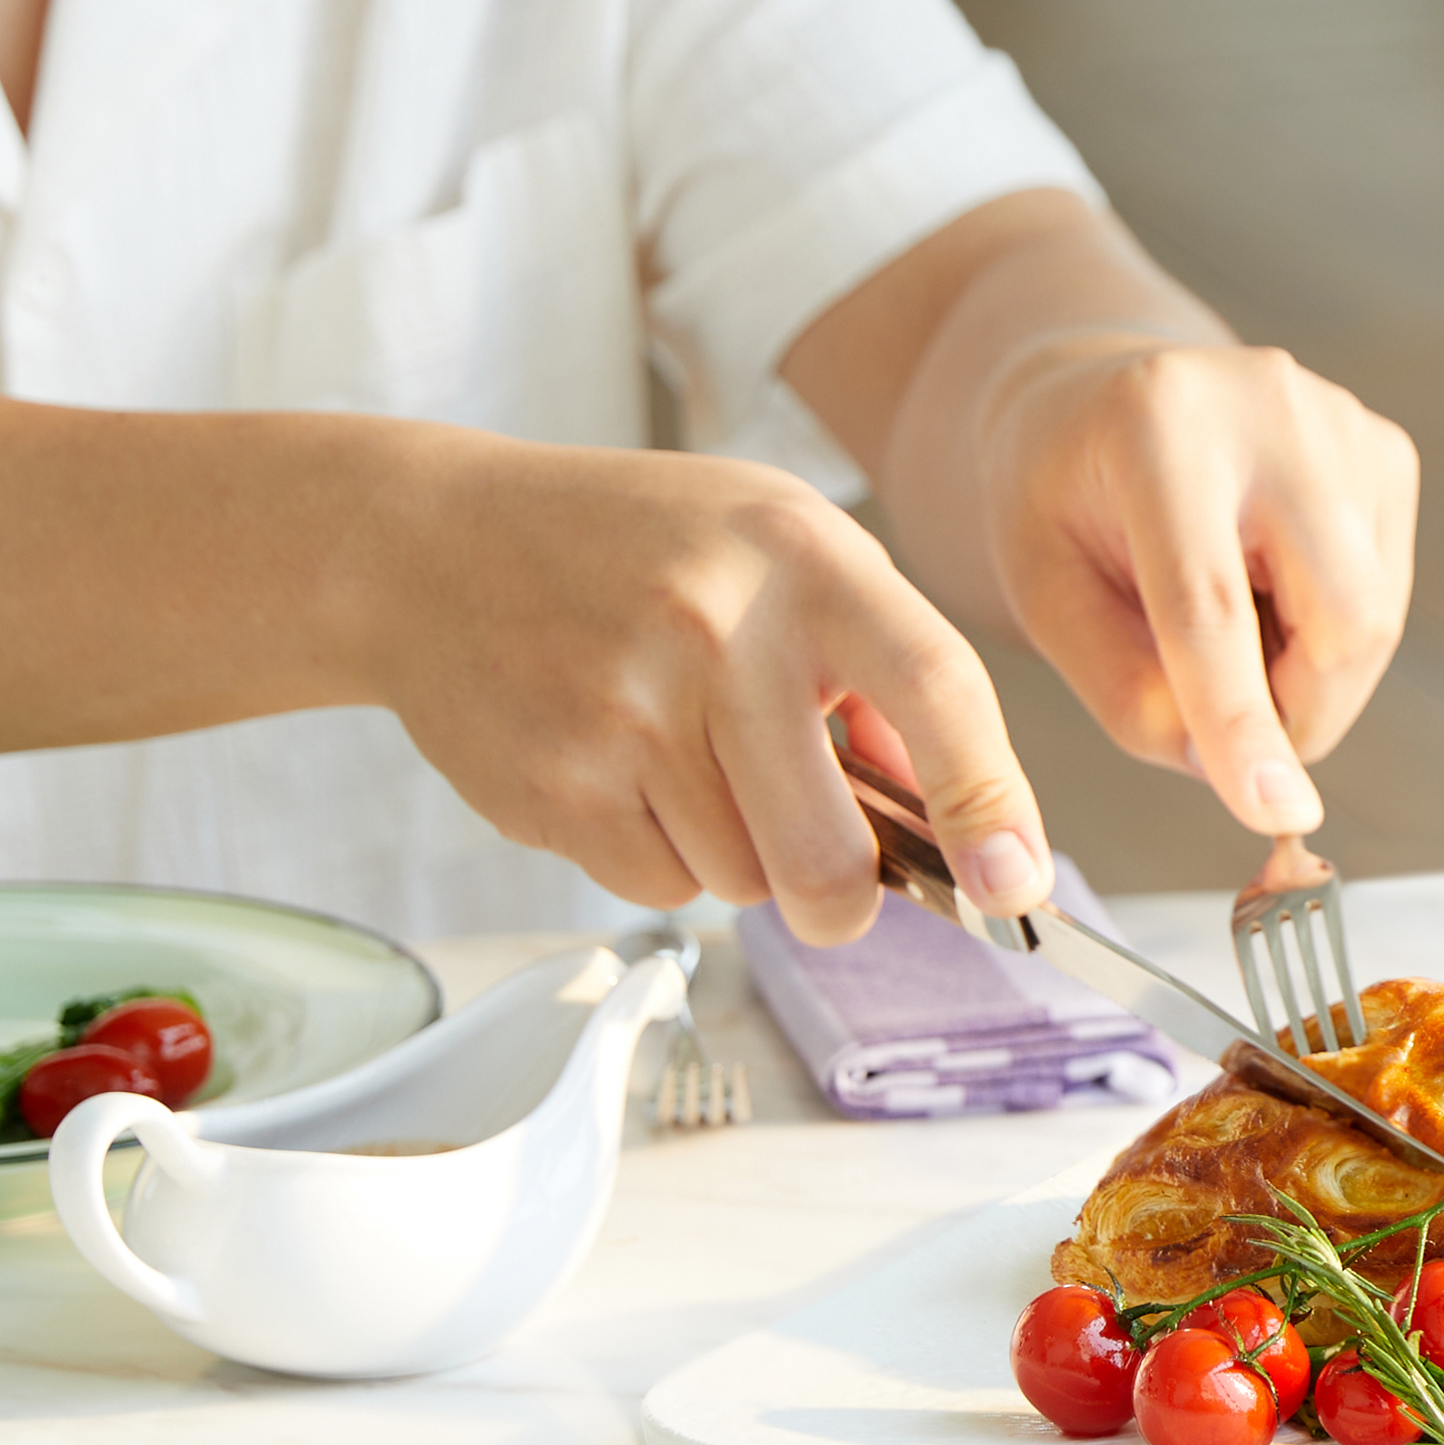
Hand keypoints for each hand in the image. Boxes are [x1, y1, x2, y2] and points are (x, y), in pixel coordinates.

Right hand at [356, 435, 1043, 949]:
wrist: (431, 545)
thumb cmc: (638, 551)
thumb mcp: (779, 547)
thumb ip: (878, 665)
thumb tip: (960, 814)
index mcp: (803, 558)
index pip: (935, 687)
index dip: (989, 800)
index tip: (1012, 883)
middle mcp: (719, 630)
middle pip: (829, 856)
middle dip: (844, 900)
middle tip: (833, 879)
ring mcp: (629, 710)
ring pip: (744, 883)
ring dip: (737, 857)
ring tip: (684, 760)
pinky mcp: (558, 782)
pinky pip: (661, 889)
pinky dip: (662, 859)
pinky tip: (623, 774)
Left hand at [971, 337, 1413, 840]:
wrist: (1097, 397)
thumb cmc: (1060, 494)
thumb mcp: (1045, 595)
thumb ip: (1126, 693)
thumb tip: (1227, 771)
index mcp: (1159, 427)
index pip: (1212, 605)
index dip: (1244, 720)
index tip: (1273, 813)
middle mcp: (1270, 408)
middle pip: (1341, 617)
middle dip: (1298, 715)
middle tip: (1229, 736)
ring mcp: (1343, 424)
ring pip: (1375, 622)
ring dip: (1309, 680)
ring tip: (1229, 639)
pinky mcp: (1387, 453)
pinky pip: (1387, 597)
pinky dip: (1330, 638)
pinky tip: (1269, 600)